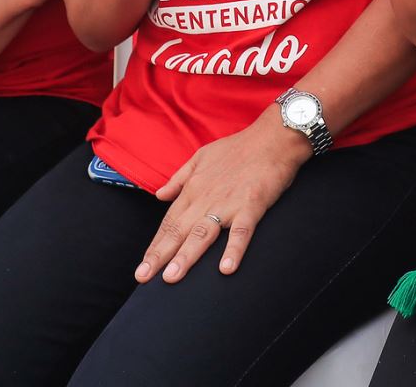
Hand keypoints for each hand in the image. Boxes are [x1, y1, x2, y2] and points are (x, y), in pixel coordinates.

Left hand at [135, 111, 308, 283]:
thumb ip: (179, 178)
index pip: (169, 223)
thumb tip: (159, 195)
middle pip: (178, 231)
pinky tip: (226, 269)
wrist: (272, 137)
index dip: (155, 246)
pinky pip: (240, 231)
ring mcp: (228, 203)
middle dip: (159, 256)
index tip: (143, 267)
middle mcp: (205, 198)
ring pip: (202, 234)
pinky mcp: (251, 205)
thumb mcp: (201, 157)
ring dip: (186, 256)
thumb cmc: (237, 148)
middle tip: (143, 278)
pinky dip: (233, 249)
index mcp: (193, 189)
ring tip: (172, 278)